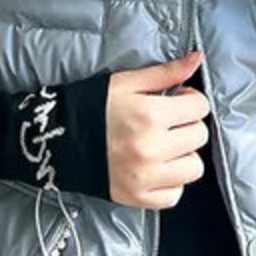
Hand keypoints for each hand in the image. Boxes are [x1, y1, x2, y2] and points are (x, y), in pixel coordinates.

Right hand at [105, 50, 210, 208]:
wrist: (56, 139)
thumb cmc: (91, 107)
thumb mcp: (126, 82)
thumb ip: (166, 73)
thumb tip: (197, 59)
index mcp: (150, 115)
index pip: (199, 107)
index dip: (189, 100)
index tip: (176, 101)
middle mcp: (151, 148)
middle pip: (199, 135)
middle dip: (187, 125)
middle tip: (167, 122)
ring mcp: (146, 176)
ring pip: (194, 168)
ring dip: (183, 155)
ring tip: (163, 146)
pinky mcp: (138, 197)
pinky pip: (175, 194)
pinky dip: (170, 182)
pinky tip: (155, 168)